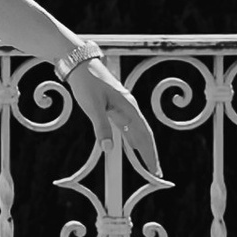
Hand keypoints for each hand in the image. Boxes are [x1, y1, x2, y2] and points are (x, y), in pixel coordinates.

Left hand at [66, 49, 164, 187]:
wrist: (80, 63)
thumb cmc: (87, 83)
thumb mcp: (92, 106)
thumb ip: (101, 127)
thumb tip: (108, 149)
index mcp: (129, 108)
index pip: (144, 136)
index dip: (150, 154)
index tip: (154, 171)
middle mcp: (130, 108)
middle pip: (144, 135)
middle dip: (150, 154)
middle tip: (155, 173)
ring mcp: (124, 107)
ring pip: (138, 131)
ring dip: (143, 148)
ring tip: (147, 164)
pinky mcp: (116, 106)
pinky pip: (129, 126)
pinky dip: (133, 139)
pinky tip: (133, 146)